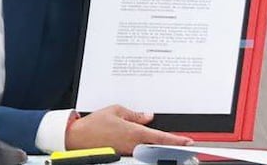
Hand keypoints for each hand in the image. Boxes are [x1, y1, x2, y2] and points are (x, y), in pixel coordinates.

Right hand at [65, 104, 192, 155]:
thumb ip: (135, 114)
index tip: (188, 141)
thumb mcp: (115, 110)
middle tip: (182, 144)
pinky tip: (144, 144)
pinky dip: (144, 147)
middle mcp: (134, 145)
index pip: (161, 137)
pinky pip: (137, 151)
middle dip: (170, 146)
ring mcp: (128, 152)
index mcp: (135, 132)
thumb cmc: (93, 125)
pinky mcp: (122, 155)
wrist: (78, 138)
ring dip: (156, 146)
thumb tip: (147, 116)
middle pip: (158, 147)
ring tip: (166, 143)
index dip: (177, 140)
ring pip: (148, 150)